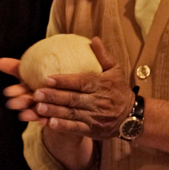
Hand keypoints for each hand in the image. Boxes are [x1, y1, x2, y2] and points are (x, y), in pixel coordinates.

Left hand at [3, 38, 134, 139]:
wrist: (132, 117)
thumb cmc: (120, 90)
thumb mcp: (115, 70)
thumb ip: (103, 56)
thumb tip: (93, 39)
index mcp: (102, 85)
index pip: (81, 82)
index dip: (64, 81)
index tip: (47, 78)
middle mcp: (98, 101)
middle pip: (73, 99)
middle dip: (53, 96)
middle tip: (36, 93)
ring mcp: (95, 117)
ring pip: (71, 114)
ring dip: (54, 111)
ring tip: (38, 108)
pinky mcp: (92, 130)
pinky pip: (76, 128)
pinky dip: (63, 126)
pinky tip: (49, 123)